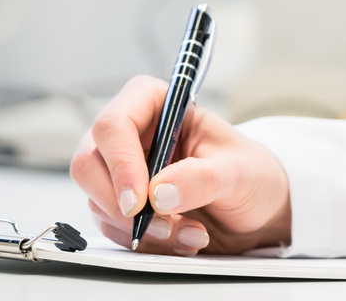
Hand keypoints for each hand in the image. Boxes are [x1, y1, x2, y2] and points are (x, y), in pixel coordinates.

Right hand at [71, 74, 292, 255]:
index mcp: (153, 103)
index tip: (140, 202)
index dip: (120, 163)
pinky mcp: (123, 206)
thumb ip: (203, 177)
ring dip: (141, 230)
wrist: (256, 210)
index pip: (113, 124)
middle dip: (122, 205)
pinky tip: (182, 239)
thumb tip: (160, 192)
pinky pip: (112, 229)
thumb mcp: (238, 171)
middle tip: (163, 224)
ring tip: (190, 233)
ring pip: (98, 203)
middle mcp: (130, 134)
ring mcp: (122, 172)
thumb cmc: (249, 173)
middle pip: (88, 164)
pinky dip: (145, 242)